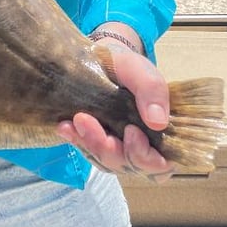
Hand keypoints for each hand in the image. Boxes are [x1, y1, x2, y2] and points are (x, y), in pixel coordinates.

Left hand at [56, 37, 173, 181]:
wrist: (103, 60)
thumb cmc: (127, 68)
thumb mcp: (140, 70)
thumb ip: (153, 89)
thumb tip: (158, 122)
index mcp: (162, 135)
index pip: (160, 164)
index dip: (145, 156)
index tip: (130, 131)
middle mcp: (142, 147)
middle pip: (128, 165)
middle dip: (107, 148)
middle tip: (86, 119)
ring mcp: (118, 148)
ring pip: (106, 161)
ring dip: (89, 143)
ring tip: (73, 120)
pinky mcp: (97, 144)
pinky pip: (88, 151)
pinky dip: (76, 140)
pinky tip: (64, 126)